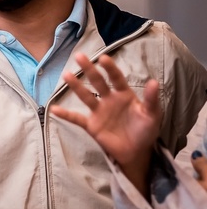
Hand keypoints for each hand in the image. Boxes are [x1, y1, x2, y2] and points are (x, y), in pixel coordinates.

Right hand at [50, 52, 160, 193]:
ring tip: (66, 75)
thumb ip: (152, 99)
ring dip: (76, 86)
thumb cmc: (146, 130)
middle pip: (98, 82)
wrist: (136, 152)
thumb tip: (154, 81)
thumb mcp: (153, 115)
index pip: (116, 79)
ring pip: (86, 96)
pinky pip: (76, 118)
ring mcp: (99, 112)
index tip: (102, 58)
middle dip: (89, 70)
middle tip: (79, 56)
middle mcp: (109, 100)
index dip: (110, 69)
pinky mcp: (91, 125)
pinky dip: (65, 114)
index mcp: (124, 95)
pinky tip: (54, 109)